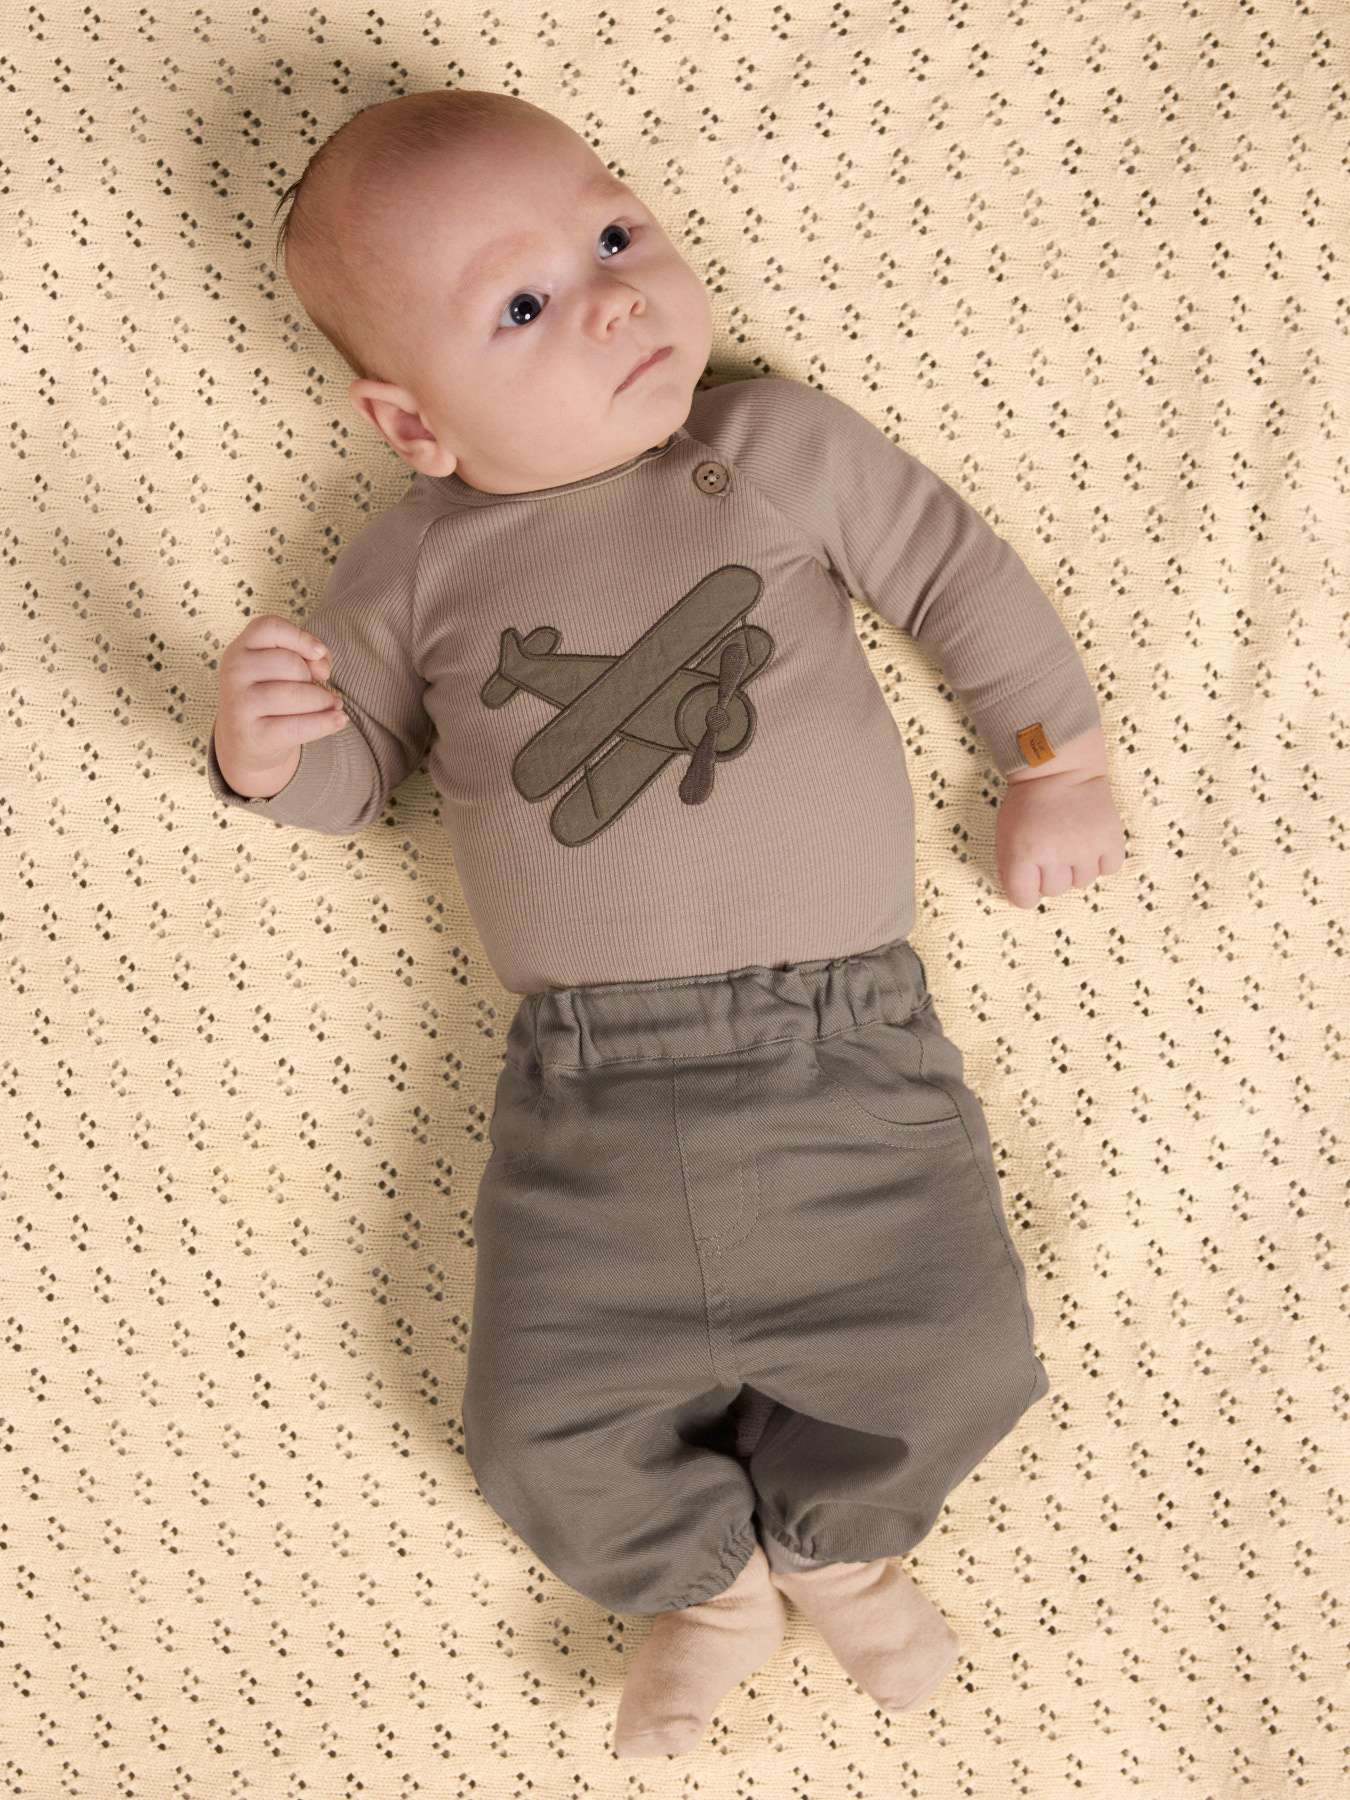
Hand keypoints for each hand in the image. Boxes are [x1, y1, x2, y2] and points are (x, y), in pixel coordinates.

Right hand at [213, 615, 347, 797]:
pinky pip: (297, 726)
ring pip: (296, 694)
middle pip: (290, 663)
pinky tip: (339, 720)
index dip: (300, 637)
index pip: (270, 627)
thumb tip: (322, 668)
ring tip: (333, 705)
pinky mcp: (253, 734)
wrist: (247, 742)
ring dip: (323, 701)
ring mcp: (239, 704)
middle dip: (312, 677)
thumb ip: (306, 657)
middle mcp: (234, 672)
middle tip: (319, 690)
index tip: (319, 653)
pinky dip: (324, 723)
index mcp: (239, 649)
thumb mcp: (283, 669)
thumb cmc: (271, 696)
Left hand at [995, 727, 1125, 907]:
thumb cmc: (1028, 803)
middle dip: (1049, 875)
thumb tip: (1019, 901)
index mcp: (1022, 852)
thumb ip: (1008, 868)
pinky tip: (1091, 843)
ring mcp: (1085, 847)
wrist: (1060, 767)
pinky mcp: (1110, 839)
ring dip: (1075, 867)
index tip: (1028, 882)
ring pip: (1081, 882)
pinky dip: (1101, 860)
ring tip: (1070, 841)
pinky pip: (1108, 869)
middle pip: (1054, 891)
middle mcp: (1054, 853)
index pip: (1024, 899)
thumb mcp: (1005, 833)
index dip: (1025, 893)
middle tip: (1050, 849)